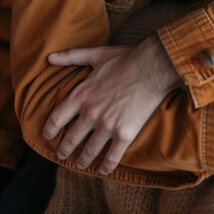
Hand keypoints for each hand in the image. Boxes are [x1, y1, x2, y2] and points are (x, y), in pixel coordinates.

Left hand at [43, 36, 178, 174]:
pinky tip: (103, 171)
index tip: (48, 135)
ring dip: (83, 161)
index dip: (49, 130)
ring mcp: (107, 126)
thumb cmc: (126, 59)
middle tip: (62, 155)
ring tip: (80, 164)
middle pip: (71, 139)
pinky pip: (112, 157)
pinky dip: (106, 167)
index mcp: (81, 95)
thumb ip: (72, 57)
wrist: (153, 67)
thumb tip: (50, 57)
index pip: (56, 119)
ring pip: (89, 151)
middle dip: (64, 150)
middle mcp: (91, 114)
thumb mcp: (96, 55)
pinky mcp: (125, 134)